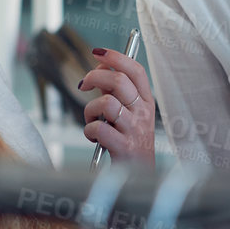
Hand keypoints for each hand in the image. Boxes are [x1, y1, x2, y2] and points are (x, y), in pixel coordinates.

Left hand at [78, 46, 154, 163]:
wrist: (139, 176)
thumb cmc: (129, 142)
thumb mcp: (130, 115)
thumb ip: (117, 94)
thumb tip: (99, 70)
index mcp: (146, 102)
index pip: (135, 70)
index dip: (116, 57)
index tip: (97, 52)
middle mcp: (143, 113)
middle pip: (119, 81)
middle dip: (94, 77)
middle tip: (83, 85)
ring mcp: (134, 129)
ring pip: (106, 103)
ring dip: (90, 110)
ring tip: (91, 120)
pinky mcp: (124, 146)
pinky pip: (99, 128)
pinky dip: (89, 130)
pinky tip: (93, 137)